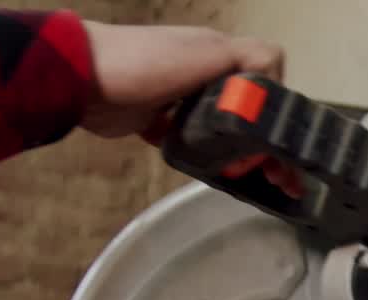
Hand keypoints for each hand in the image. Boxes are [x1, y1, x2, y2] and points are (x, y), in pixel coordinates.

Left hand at [80, 21, 302, 197]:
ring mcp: (178, 99)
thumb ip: (251, 58)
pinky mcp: (156, 122)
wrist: (83, 79)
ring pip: (221, 130)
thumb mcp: (210, 52)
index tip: (283, 143)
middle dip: (265, 145)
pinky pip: (189, 141)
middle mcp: (203, 74)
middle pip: (246, 111)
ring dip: (239, 154)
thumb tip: (280, 75)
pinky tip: (215, 173)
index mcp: (219, 54)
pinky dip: (203, 157)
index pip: (265, 82)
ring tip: (252, 180)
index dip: (279, 112)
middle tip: (279, 177)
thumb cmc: (150, 63)